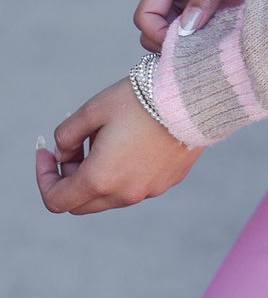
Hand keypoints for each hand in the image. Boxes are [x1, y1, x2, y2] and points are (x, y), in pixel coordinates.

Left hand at [34, 80, 203, 215]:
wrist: (195, 96)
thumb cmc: (141, 99)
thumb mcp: (93, 109)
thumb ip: (66, 134)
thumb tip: (62, 152)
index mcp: (100, 179)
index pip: (56, 200)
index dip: (43, 178)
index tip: (46, 152)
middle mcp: (124, 193)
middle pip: (82, 201)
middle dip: (70, 175)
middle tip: (75, 143)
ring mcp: (149, 190)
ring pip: (109, 194)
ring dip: (97, 173)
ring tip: (107, 135)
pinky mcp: (168, 181)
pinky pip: (135, 184)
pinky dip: (123, 170)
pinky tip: (132, 139)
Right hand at [134, 0, 267, 50]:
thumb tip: (187, 27)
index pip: (146, 13)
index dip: (155, 33)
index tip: (181, 45)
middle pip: (157, 28)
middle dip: (171, 44)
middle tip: (198, 53)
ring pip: (180, 32)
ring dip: (191, 44)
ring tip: (214, 50)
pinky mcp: (216, 5)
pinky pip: (203, 29)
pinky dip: (208, 39)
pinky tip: (224, 42)